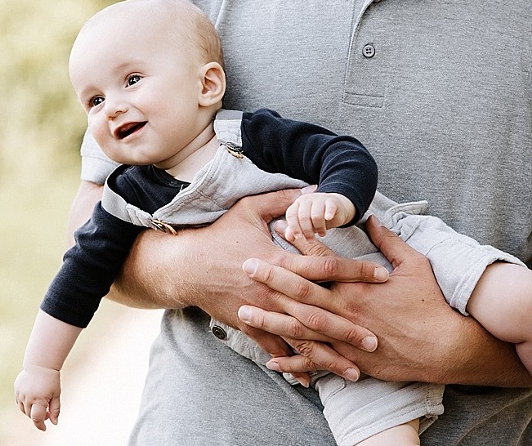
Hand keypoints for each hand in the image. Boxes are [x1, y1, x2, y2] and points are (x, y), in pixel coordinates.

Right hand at [14, 366, 60, 430]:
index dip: (40, 426)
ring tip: (40, 404)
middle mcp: (28, 397)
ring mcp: (21, 393)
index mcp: (39, 399)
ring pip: (23, 409)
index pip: (37, 419)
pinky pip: (19, 402)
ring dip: (31, 411)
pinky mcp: (17, 389)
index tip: (44, 428)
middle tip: (47, 412)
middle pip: (30, 415)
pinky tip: (32, 398)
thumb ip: (55, 410)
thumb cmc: (51, 380)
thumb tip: (54, 423)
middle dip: (38, 416)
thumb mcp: (56, 395)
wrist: (41, 365)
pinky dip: (25, 404)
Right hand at [123, 190, 386, 368]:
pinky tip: (312, 380)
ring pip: (300, 337)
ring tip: (354, 372)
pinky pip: (274, 348)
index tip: (383, 276)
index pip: (324, 267)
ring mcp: (261, 311)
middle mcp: (273, 290)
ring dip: (327, 355)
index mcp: (277, 261)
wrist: (185, 266)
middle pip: (317, 311)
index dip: (354, 271)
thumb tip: (312, 189)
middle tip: (376, 340)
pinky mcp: (248, 325)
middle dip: (348, 327)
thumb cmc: (219, 235)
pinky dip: (292, 364)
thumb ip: (283, 201)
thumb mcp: (249, 209)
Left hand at [241, 216, 520, 384]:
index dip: (300, 241)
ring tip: (244, 311)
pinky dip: (294, 363)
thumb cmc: (432, 304)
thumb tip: (372, 218)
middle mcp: (346, 309)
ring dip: (270, 319)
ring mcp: (345, 336)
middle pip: (301, 290)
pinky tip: (271, 361)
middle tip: (246, 265)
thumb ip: (390, 241)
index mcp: (357, 285)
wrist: (447, 347)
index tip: (280, 227)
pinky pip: (316, 361)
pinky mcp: (350, 360)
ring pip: (300, 327)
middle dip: (272, 277)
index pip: (323, 258)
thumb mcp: (415, 265)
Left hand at [284, 191, 354, 240]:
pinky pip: (329, 207)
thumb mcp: (304, 224)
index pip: (291, 215)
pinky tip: (328, 219)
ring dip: (319, 228)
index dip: (294, 227)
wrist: (335, 208)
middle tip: (311, 240)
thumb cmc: (316, 218)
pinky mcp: (332, 200)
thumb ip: (295, 230)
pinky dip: (328, 214)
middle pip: (303, 217)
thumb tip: (288, 238)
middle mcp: (306, 199)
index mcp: (297, 204)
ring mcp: (319, 199)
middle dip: (307, 231)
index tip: (299, 237)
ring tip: (322, 233)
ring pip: (316, 216)